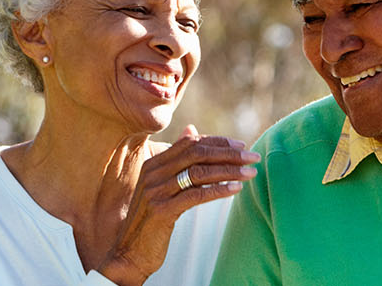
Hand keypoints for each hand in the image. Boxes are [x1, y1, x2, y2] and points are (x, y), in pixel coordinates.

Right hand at [97, 125, 259, 284]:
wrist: (130, 251)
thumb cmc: (151, 220)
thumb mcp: (160, 186)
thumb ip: (176, 161)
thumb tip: (191, 130)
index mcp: (153, 164)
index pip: (189, 142)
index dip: (217, 141)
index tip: (240, 145)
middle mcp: (153, 173)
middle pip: (196, 153)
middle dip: (228, 153)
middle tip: (252, 156)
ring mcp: (156, 191)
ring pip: (199, 172)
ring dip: (229, 171)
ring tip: (250, 173)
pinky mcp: (162, 210)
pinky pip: (196, 195)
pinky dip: (219, 190)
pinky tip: (236, 189)